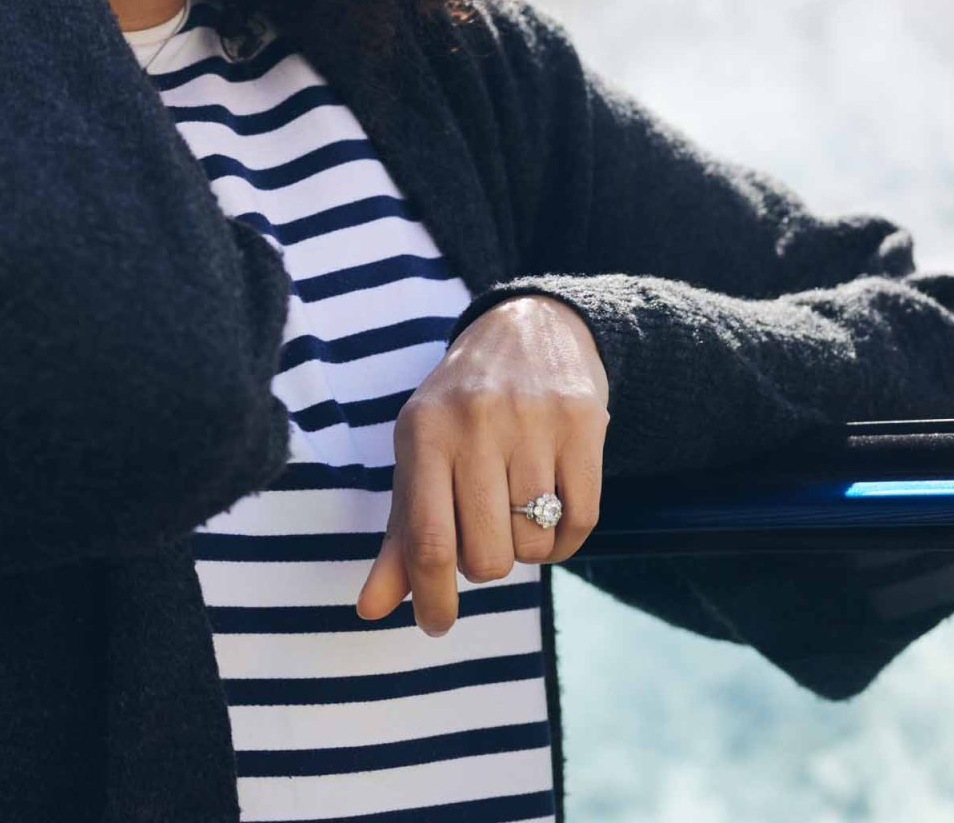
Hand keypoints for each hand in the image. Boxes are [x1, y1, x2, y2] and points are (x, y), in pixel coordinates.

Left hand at [357, 293, 610, 633]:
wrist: (527, 328)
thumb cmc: (460, 409)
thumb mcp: (419, 457)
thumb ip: (400, 536)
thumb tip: (370, 609)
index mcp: (423, 433)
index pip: (428, 541)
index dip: (432, 597)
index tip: (437, 625)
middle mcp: (475, 423)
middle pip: (487, 555)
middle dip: (486, 563)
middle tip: (485, 529)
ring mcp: (533, 421)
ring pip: (534, 543)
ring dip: (527, 547)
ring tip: (516, 508)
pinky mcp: (583, 422)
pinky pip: (581, 522)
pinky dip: (565, 541)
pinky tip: (552, 515)